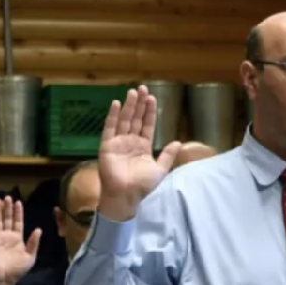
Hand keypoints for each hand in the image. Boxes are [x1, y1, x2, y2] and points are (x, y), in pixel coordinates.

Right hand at [0, 198, 40, 284]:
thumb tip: (38, 229)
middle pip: (7, 219)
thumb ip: (34, 243)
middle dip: (7, 208)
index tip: (18, 202)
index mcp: (18, 238)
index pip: (18, 222)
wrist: (6, 280)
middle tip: (7, 196)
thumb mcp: (30, 256)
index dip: (18, 212)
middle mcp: (7, 236)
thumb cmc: (19, 269)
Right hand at [97, 86, 181, 221]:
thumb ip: (168, 155)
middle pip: (135, 119)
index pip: (147, 124)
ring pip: (124, 120)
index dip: (149, 112)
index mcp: (143, 146)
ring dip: (128, 106)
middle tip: (142, 88)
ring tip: (133, 92)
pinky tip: (116, 104)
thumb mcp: (160, 169)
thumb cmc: (142, 185)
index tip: (152, 98)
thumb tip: (178, 142)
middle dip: (139, 104)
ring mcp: (118, 142)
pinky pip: (109, 128)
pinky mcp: (107, 146)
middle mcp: (130, 141)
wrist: (126, 196)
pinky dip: (112, 116)